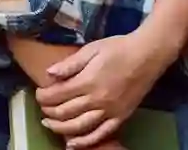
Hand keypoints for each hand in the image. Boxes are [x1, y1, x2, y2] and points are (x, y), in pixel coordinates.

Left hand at [35, 28, 175, 149]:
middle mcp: (96, 100)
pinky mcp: (120, 117)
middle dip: (49, 111)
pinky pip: (100, 134)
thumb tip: (49, 74)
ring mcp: (108, 111)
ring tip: (49, 124)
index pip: (57, 95)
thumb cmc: (120, 48)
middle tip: (43, 107)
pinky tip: (72, 144)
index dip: (43, 96)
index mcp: (88, 81)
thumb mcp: (93, 49)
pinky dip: (84, 142)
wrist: (148, 54)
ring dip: (59, 128)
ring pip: (78, 127)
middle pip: (64, 112)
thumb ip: (71, 63)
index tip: (39, 92)